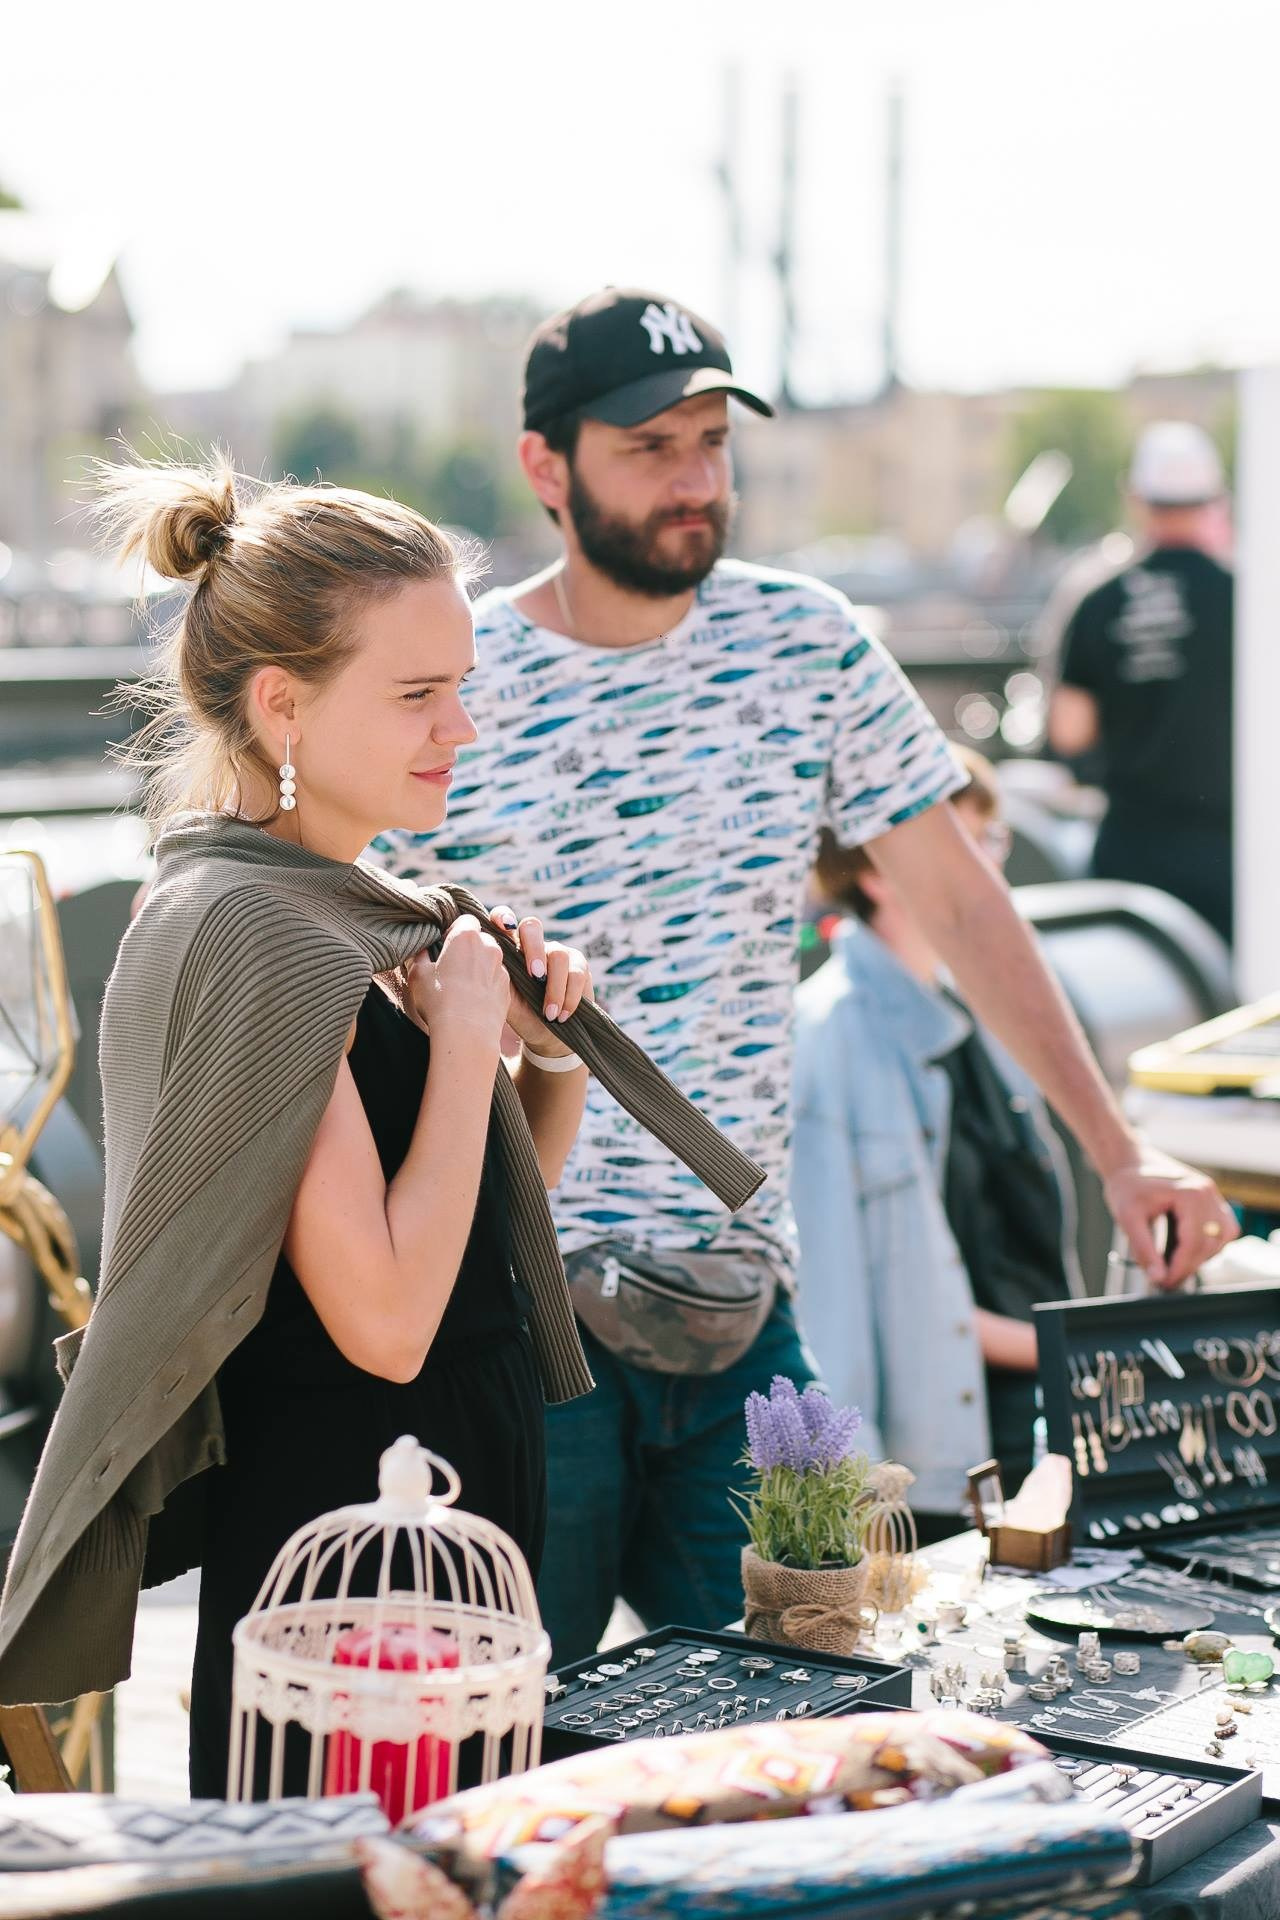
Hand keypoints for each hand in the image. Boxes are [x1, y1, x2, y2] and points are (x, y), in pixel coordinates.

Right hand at [404, 914, 508, 1053]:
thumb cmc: (439, 1000)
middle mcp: (489, 947)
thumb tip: (421, 949)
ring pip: (489, 959)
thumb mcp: (417, 974)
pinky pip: (495, 980)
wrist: (467, 1033)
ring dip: (478, 966)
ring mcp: (501, 968)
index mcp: (466, 936)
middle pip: (479, 939)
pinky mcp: (507, 989)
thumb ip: (419, 955)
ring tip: (461, 986)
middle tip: (450, 966)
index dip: (453, 931)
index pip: (464, 920)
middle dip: (467, 948)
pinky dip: (486, 985)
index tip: (442, 946)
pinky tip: (472, 1000)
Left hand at [488, 905, 593, 1056]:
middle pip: (532, 927)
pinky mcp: (579, 966)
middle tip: (535, 976)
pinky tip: (561, 1015)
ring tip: (549, 1014)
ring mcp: (558, 953)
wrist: (548, 1035)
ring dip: (554, 988)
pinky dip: (569, 998)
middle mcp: (533, 945)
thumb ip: (495, 980)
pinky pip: (576, 975)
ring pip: (558, 955)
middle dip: (533, 949)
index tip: (503, 927)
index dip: (502, 917)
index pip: (503, 921)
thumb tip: (482, 966)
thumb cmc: (522, 1015)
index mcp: (510, 949)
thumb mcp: (505, 1000)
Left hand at [1103, 1144, 1238, 1286]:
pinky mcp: (1212, 1200)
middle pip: (1209, 1243)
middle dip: (1189, 1266)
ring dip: (1201, 1256)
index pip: (1194, 1242)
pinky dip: (1208, 1244)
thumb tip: (1158, 1278)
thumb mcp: (1127, 1218)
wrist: (1129, 1163)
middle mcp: (1207, 1192)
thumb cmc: (1127, 1186)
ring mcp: (1213, 1195)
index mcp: (1190, 1193)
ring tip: (1175, 1266)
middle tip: (1166, 1281)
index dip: (1180, 1268)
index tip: (1165, 1284)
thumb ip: (1143, 1250)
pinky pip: (1222, 1230)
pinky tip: (1186, 1251)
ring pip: (1221, 1239)